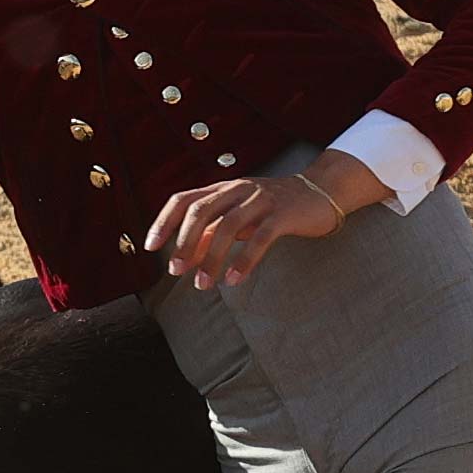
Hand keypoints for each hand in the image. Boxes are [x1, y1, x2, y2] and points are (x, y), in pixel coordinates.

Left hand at [146, 149, 382, 289]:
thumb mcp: (237, 217)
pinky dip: (244, 260)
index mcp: (222, 189)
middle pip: (201, 211)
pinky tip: (233, 279)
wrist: (320, 192)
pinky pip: (260, 237)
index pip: (183, 200)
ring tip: (203, 284)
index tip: (151, 247)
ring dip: (211, 258)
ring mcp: (261, 199)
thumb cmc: (272, 209)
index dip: (164, 222)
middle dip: (184, 242)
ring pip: (228, 227)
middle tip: (176, 271)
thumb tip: (185, 256)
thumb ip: (211, 233)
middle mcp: (237, 189)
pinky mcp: (283, 213)